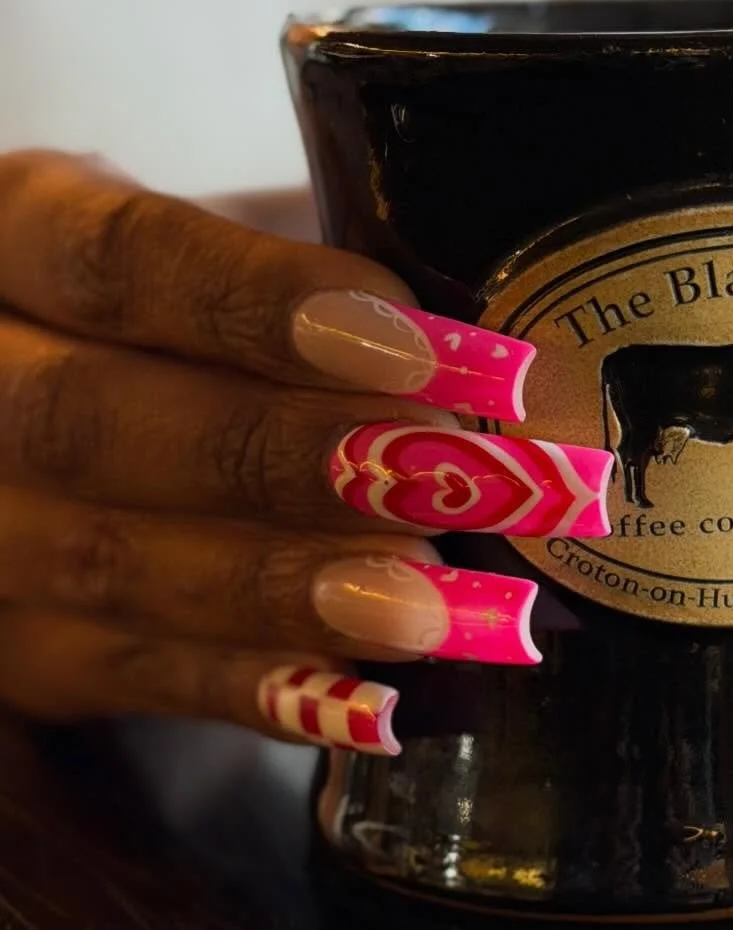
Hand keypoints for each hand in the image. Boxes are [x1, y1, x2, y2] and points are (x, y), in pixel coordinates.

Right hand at [0, 154, 611, 752]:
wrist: (63, 384)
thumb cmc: (184, 300)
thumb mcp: (226, 240)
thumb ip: (320, 273)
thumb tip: (488, 352)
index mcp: (8, 231)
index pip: (120, 258)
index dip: (268, 305)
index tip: (430, 348)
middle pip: (95, 419)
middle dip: (294, 455)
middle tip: (465, 477)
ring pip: (103, 560)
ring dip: (286, 586)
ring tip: (443, 602)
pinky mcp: (11, 643)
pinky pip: (120, 675)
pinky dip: (251, 688)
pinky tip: (371, 698)